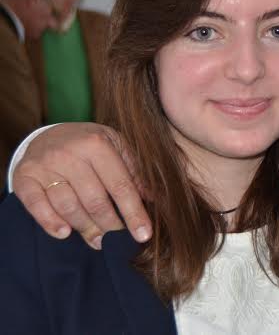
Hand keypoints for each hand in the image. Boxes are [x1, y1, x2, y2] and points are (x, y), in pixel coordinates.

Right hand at [12, 122, 151, 248]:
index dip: (134, 213)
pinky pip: (36, 206)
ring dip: (85, 228)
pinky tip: (64, 233)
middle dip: (110, 226)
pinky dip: (51, 222)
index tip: (144, 235)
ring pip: (68, 206)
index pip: (121, 186)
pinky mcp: (25, 176)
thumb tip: (156, 200)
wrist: (49, 134)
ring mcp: (45, 165)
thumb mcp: (116, 147)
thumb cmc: (90, 145)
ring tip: (98, 240)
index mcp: (98, 144)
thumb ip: (134, 171)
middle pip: (95, 201)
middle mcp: (70, 153)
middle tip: (118, 241)